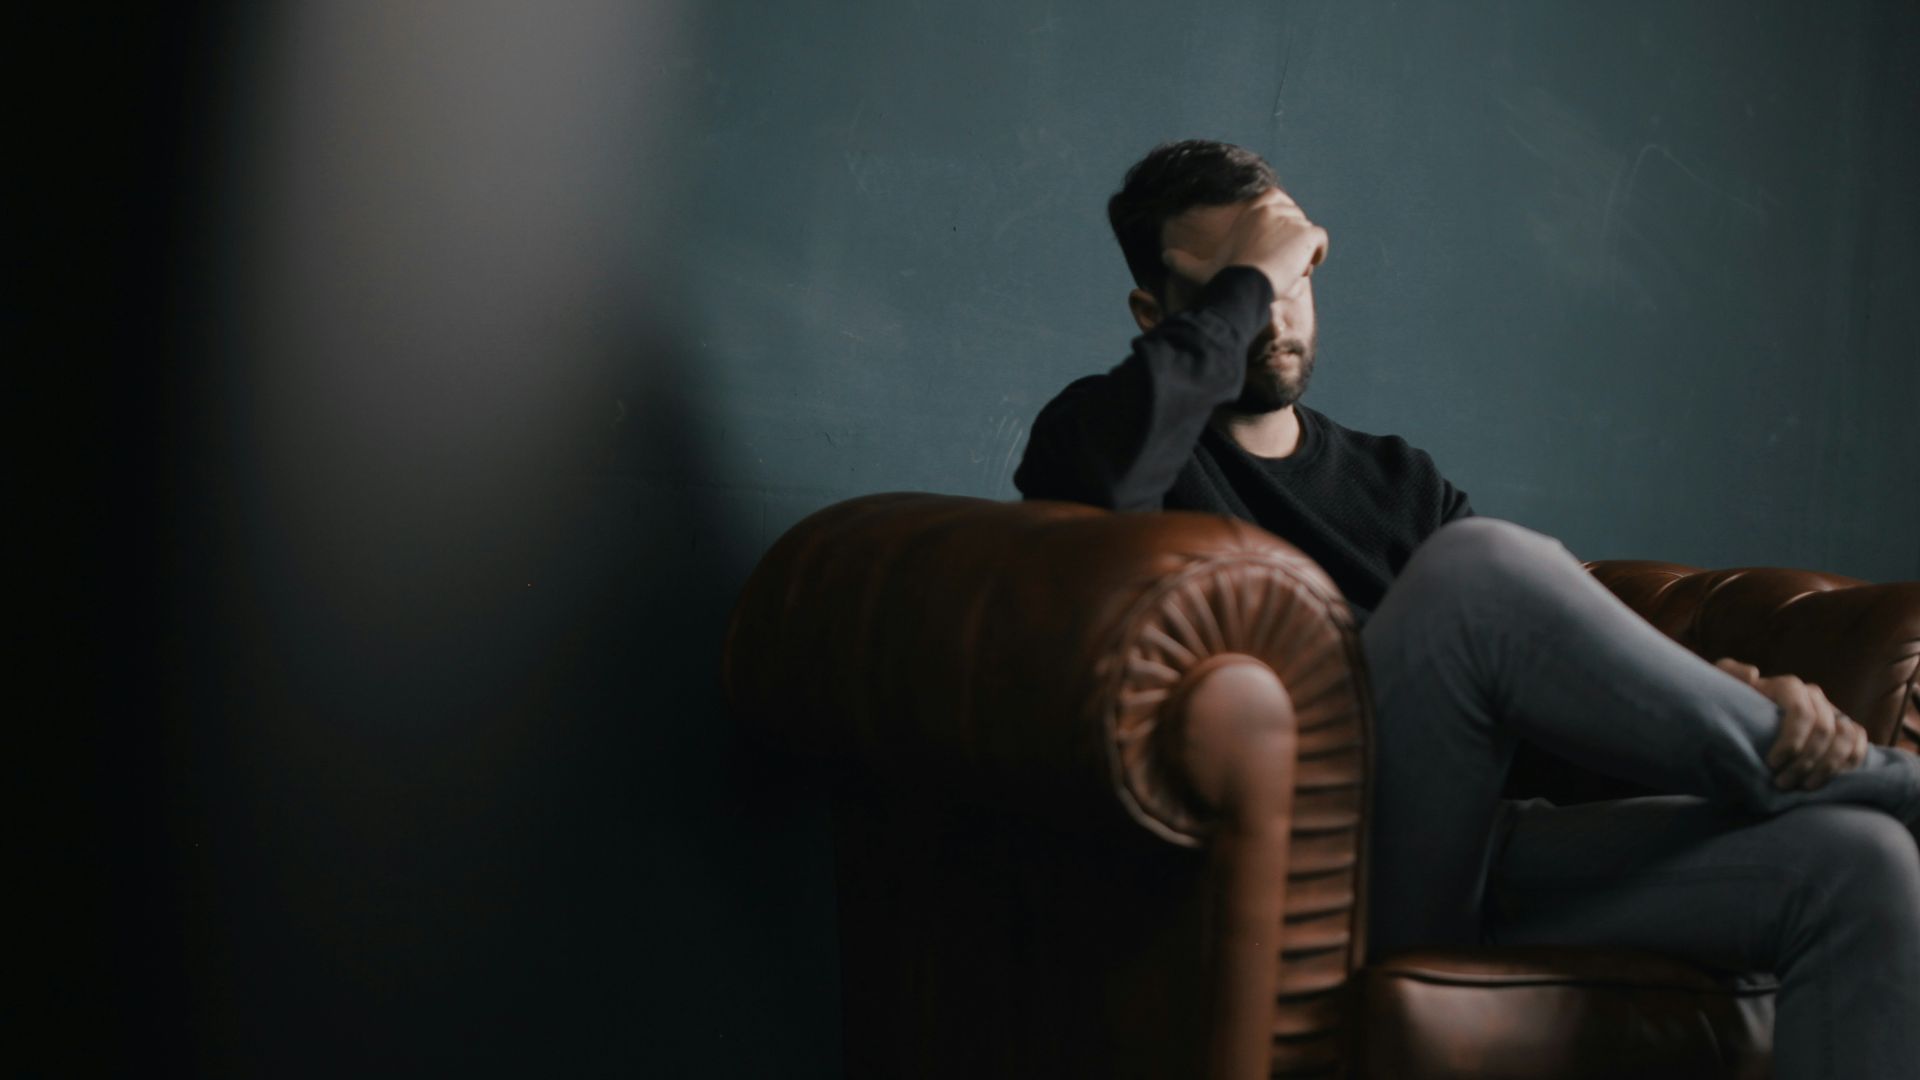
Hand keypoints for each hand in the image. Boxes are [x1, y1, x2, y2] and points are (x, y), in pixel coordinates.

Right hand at [1161, 189, 1328, 296]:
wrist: (1244, 284)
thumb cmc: (1223, 276)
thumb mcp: (1201, 268)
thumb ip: (1183, 261)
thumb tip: (1163, 257)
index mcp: (1254, 207)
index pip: (1277, 205)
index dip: (1277, 228)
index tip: (1270, 249)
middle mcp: (1274, 206)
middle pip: (1294, 221)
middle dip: (1290, 242)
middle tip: (1277, 265)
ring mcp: (1293, 218)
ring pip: (1306, 235)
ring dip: (1300, 253)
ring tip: (1286, 272)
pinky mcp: (1308, 233)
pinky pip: (1320, 242)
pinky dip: (1316, 255)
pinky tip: (1302, 269)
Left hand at [1714, 658, 1868, 789]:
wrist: (1746, 719)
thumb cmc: (1733, 706)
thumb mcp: (1723, 688)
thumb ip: (1729, 674)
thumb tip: (1753, 674)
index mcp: (1788, 687)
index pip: (1801, 712)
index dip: (1791, 740)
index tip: (1772, 764)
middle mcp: (1814, 696)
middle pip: (1823, 729)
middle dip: (1805, 761)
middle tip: (1782, 783)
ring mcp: (1832, 712)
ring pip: (1845, 737)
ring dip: (1828, 766)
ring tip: (1804, 787)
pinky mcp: (1845, 728)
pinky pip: (1859, 742)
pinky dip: (1850, 762)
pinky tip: (1827, 779)